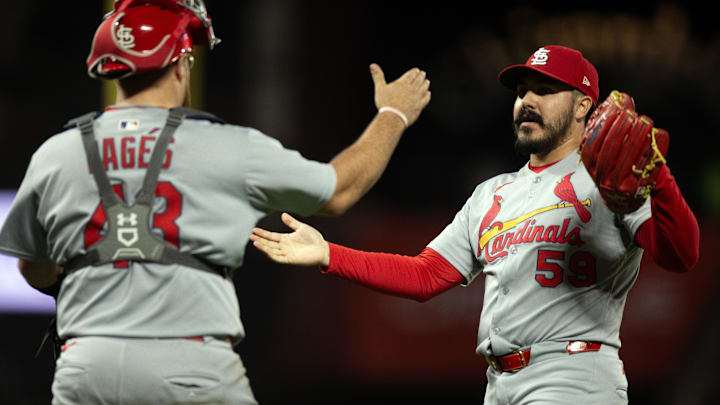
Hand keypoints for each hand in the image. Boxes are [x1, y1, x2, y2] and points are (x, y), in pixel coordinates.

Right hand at [250, 213, 329, 266]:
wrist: (322, 249)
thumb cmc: (314, 238)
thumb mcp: (301, 227)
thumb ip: (291, 222)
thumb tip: (282, 214)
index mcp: (286, 239)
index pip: (271, 236)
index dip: (263, 233)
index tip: (254, 230)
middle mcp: (284, 246)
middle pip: (269, 243)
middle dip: (260, 240)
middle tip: (251, 236)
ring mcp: (286, 253)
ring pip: (271, 250)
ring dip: (263, 247)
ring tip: (255, 242)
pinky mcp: (290, 259)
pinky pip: (278, 257)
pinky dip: (271, 254)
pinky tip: (265, 249)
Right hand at [370, 63, 430, 126]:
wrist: (393, 117)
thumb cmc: (385, 103)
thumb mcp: (380, 88)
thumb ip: (378, 76)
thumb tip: (372, 65)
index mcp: (402, 83)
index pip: (410, 75)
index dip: (414, 72)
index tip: (417, 70)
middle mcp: (411, 89)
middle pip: (418, 80)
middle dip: (421, 76)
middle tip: (423, 73)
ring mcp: (416, 98)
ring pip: (423, 88)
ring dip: (425, 84)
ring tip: (427, 81)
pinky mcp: (419, 106)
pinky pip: (425, 99)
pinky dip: (427, 95)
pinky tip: (428, 94)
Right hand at [580, 90, 668, 212]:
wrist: (621, 199)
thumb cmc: (613, 166)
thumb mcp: (604, 149)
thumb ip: (607, 125)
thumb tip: (617, 98)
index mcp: (590, 165)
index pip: (592, 144)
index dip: (603, 125)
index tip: (615, 109)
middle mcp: (600, 176)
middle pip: (610, 150)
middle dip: (621, 129)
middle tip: (633, 114)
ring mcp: (617, 185)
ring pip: (628, 158)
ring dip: (638, 137)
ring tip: (646, 120)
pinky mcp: (636, 190)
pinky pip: (647, 167)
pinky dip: (655, 149)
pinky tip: (660, 134)